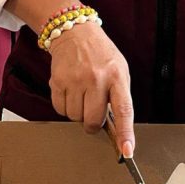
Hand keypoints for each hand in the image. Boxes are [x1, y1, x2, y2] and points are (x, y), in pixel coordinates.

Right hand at [47, 22, 135, 156]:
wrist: (75, 32)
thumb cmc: (101, 54)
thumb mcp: (119, 70)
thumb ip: (119, 96)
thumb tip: (116, 129)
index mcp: (117, 76)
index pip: (123, 110)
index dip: (125, 133)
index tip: (127, 151)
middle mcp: (96, 78)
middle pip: (93, 120)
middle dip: (93, 122)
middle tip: (94, 110)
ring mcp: (75, 80)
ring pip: (75, 117)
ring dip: (78, 112)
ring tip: (82, 93)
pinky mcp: (58, 81)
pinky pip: (60, 110)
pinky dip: (65, 106)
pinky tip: (70, 91)